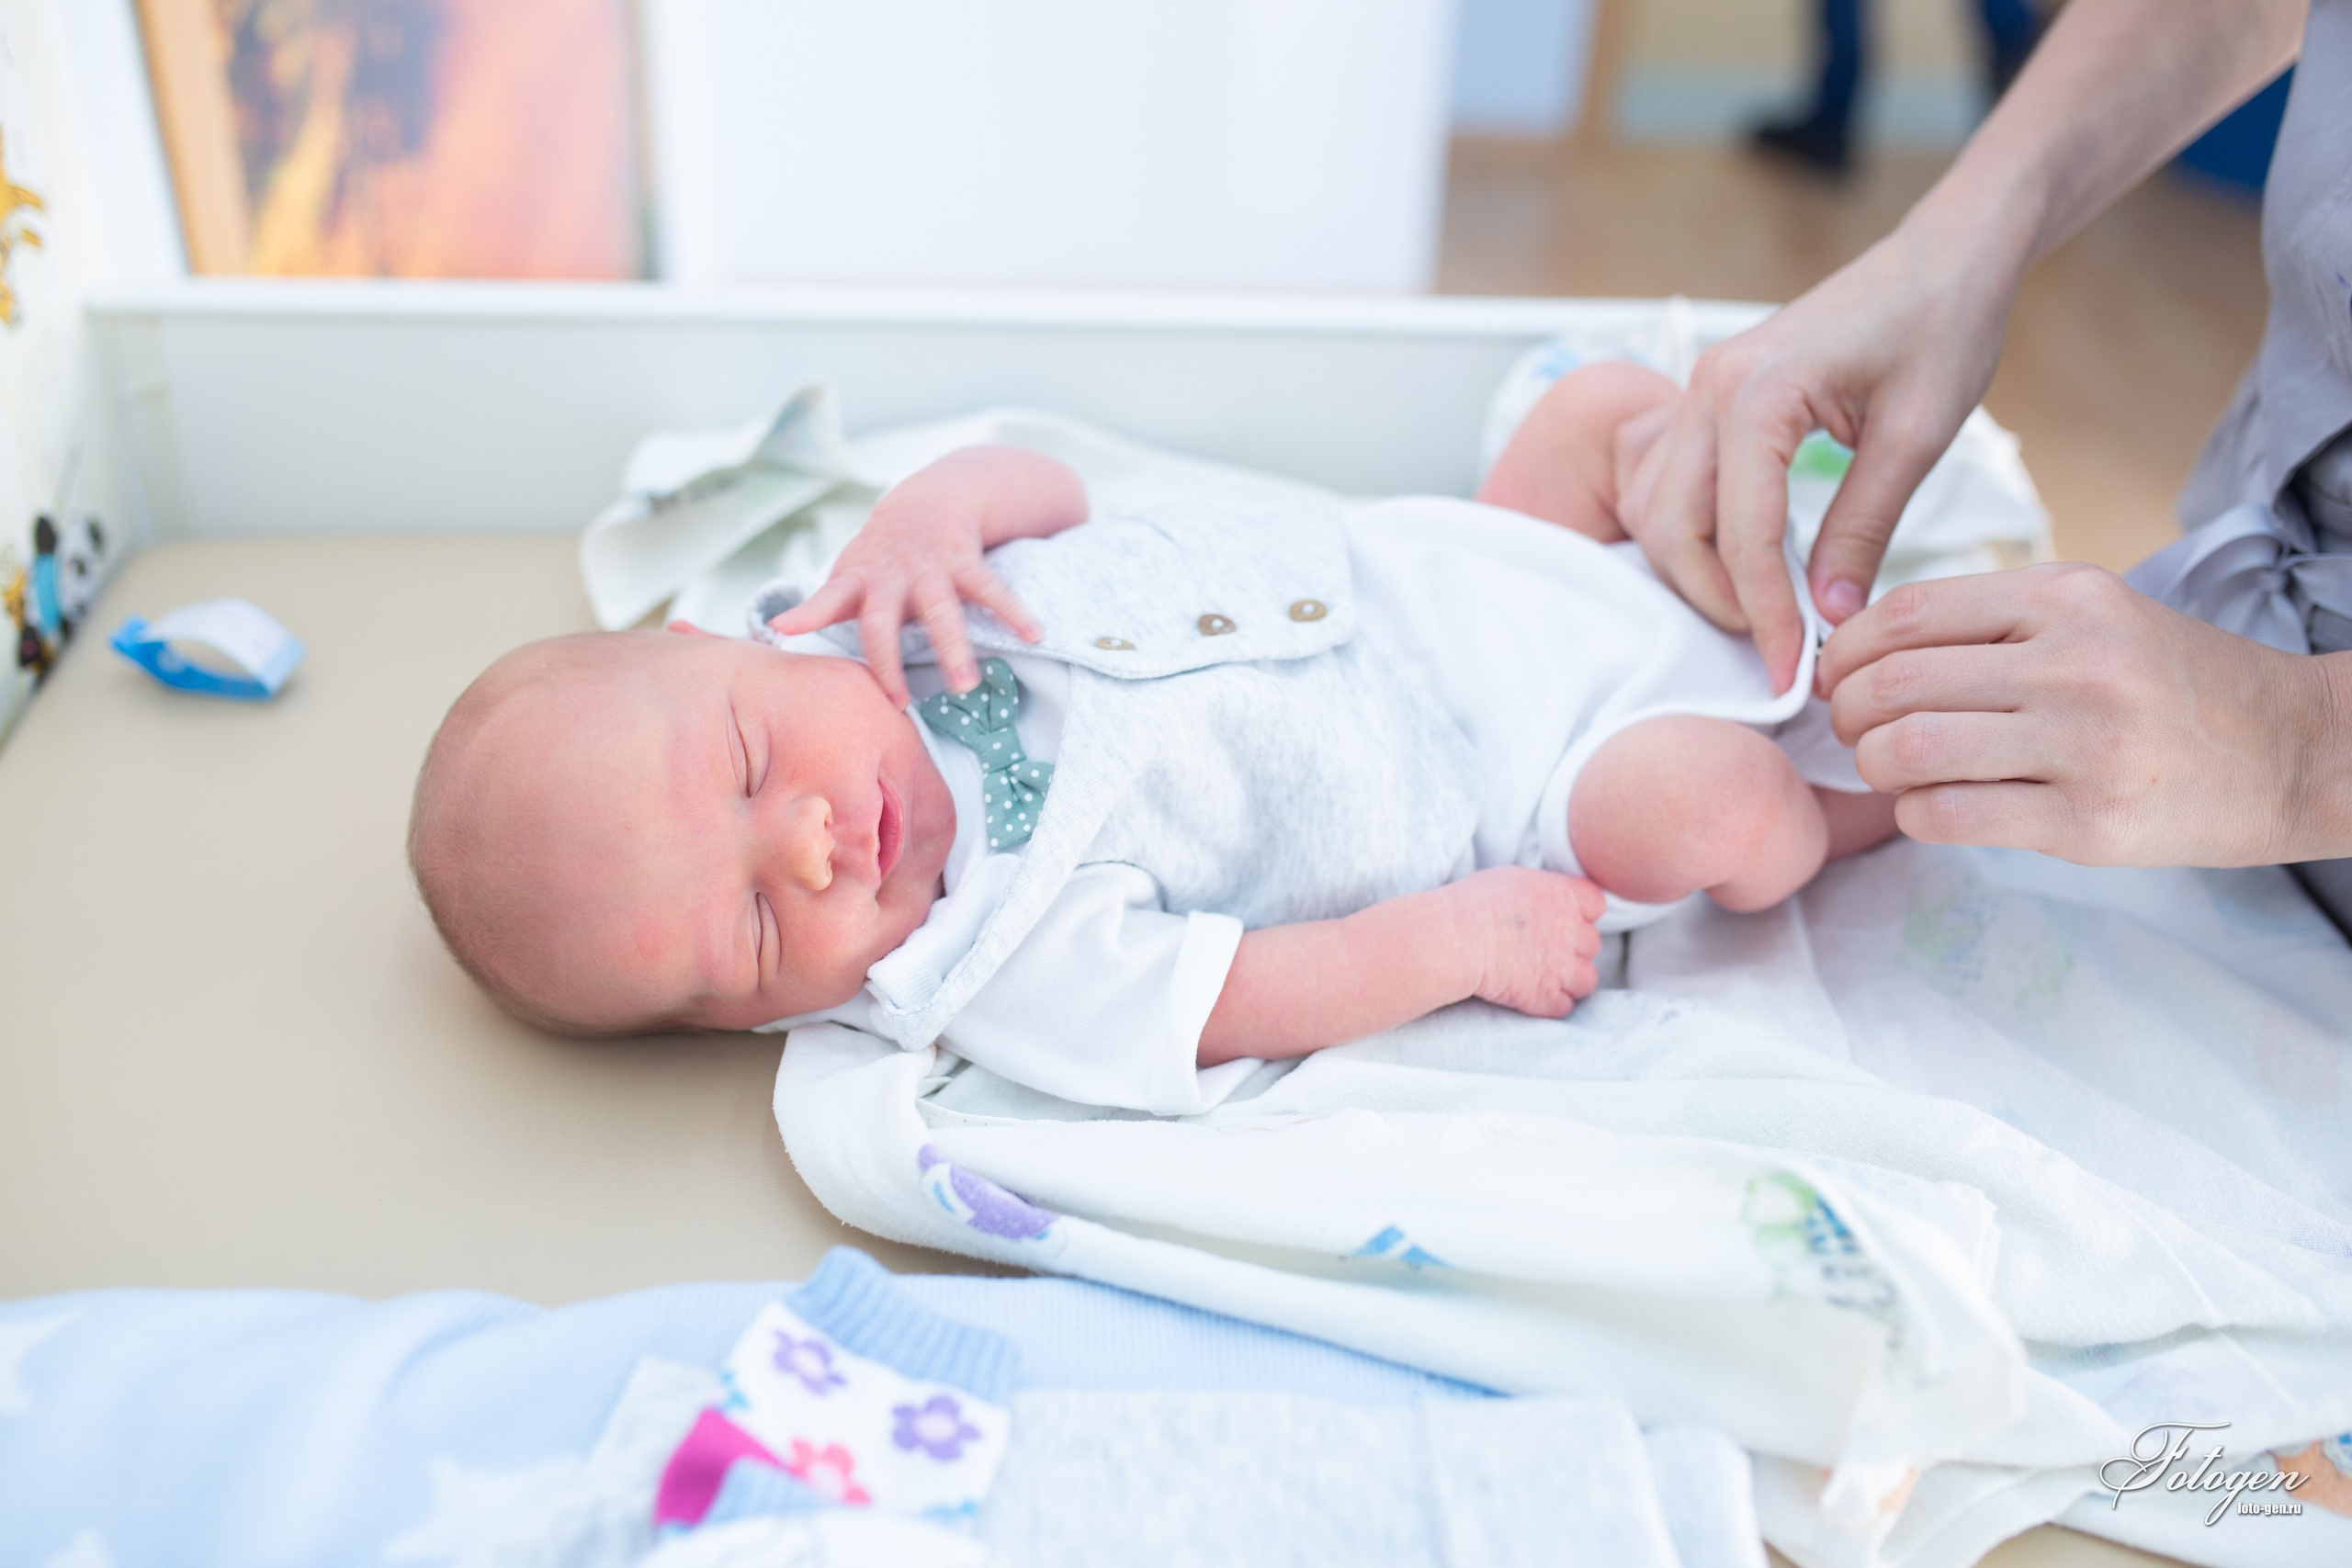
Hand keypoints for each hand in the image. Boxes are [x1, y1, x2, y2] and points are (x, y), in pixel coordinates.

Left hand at [766, 447, 1085, 704]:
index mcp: (857, 580)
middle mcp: (891, 575)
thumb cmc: (881, 554)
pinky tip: (1035, 635)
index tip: (785, 630)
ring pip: (941, 610)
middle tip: (899, 703)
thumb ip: (821, 605)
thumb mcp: (848, 574)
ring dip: (954, 647)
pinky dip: (1014, 612)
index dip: (808, 615)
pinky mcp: (965, 561)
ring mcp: (928, 567)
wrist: (928, 500)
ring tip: (967, 685)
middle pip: (884, 621)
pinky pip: (992, 589)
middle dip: (890, 660)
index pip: (828, 600)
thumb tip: (775, 631)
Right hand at [1444, 867, 1606, 1018]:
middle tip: (1542, 948)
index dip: (1580, 912)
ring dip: (1569, 980)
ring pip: (1586, 979)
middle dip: (1572, 948)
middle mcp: (1572, 932)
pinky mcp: (1547, 998)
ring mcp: (1563, 968)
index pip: (1596, 903)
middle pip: (1591, 943)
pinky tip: (1530, 994)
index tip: (1558, 916)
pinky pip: (1565, 1006)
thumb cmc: (1474, 902)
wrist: (1457, 939)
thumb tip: (1544, 901)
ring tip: (1543, 976)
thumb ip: (1542, 891)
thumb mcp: (1515, 878)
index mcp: (1565, 896)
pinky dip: (1551, 1004)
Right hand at [1614, 224, 2015, 692]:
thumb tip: (1828, 617)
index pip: (1740, 533)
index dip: (1764, 614)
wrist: (1942, 257)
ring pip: (1657, 511)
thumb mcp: (1917, 437)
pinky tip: (1749, 564)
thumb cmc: (1941, 327)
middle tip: (1778, 646)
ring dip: (1698, 571)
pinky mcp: (1710, 399)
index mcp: (1756, 392)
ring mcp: (1699, 390)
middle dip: (1716, 600)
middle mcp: (1708, 387)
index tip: (1792, 671)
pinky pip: (1671, 484)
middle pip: (1671, 528)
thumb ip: (1863, 528)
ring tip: (1766, 611)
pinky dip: (1697, 535)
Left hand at [1821, 563, 2343, 866]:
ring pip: (1909, 749)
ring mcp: (2084, 744)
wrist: (2296, 750)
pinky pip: (1949, 815)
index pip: (1907, 613)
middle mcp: (2074, 662)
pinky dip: (1914, 813)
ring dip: (1873, 765)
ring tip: (1889, 768)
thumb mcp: (2093, 615)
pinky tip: (1931, 806)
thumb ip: (1990, 621)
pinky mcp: (2089, 822)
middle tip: (1854, 729)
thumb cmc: (2171, 683)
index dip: (1847, 650)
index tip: (1838, 675)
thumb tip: (1863, 648)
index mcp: (2067, 597)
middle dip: (1848, 713)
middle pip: (1895, 683)